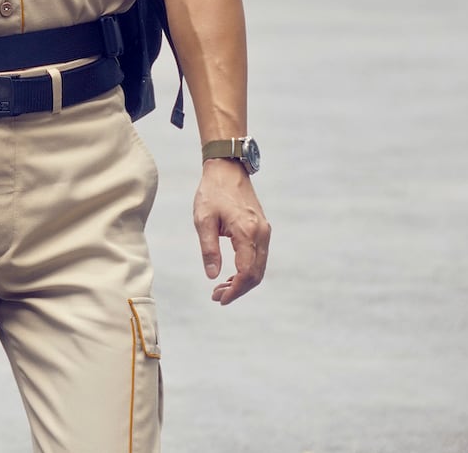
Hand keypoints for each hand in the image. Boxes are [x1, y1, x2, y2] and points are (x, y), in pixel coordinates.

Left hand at [193, 159, 270, 304]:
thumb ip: (208, 249)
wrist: (227, 169)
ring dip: (243, 281)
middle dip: (238, 289)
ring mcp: (264, 231)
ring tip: (221, 288)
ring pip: (259, 267)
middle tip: (217, 296)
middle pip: (256, 274)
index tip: (220, 299)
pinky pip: (258, 256)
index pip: (246, 272)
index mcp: (247, 232)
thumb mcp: (203, 220)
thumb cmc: (212, 192)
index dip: (235, 290)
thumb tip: (213, 276)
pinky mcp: (262, 229)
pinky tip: (231, 275)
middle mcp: (261, 233)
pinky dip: (247, 270)